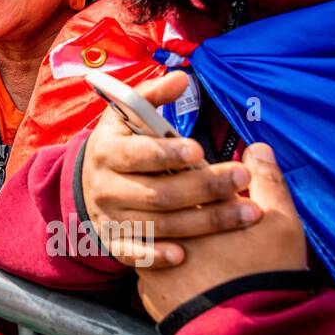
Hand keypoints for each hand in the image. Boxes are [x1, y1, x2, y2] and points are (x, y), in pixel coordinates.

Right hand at [80, 71, 260, 268]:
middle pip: (158, 193)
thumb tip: (181, 78)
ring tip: (247, 213)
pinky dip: (158, 255)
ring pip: (159, 224)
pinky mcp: (115, 243)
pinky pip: (137, 254)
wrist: (88, 186)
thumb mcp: (126, 117)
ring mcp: (109, 218)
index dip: (167, 153)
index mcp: (106, 151)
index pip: (138, 154)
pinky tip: (187, 255)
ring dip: (205, 222)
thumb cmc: (121, 145)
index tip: (200, 151)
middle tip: (243, 178)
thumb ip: (153, 97)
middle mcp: (104, 187)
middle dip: (204, 187)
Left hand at [136, 143, 307, 321]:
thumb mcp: (281, 224)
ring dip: (165, 232)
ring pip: (151, 238)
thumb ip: (268, 181)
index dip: (196, 172)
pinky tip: (181, 266)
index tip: (202, 169)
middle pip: (163, 207)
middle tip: (195, 203)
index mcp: (197, 214)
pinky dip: (162, 266)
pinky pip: (149, 271)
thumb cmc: (272, 276)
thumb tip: (258, 149)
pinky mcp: (151, 295)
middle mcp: (165, 237)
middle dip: (176, 197)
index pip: (186, 179)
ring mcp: (153, 267)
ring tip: (191, 239)